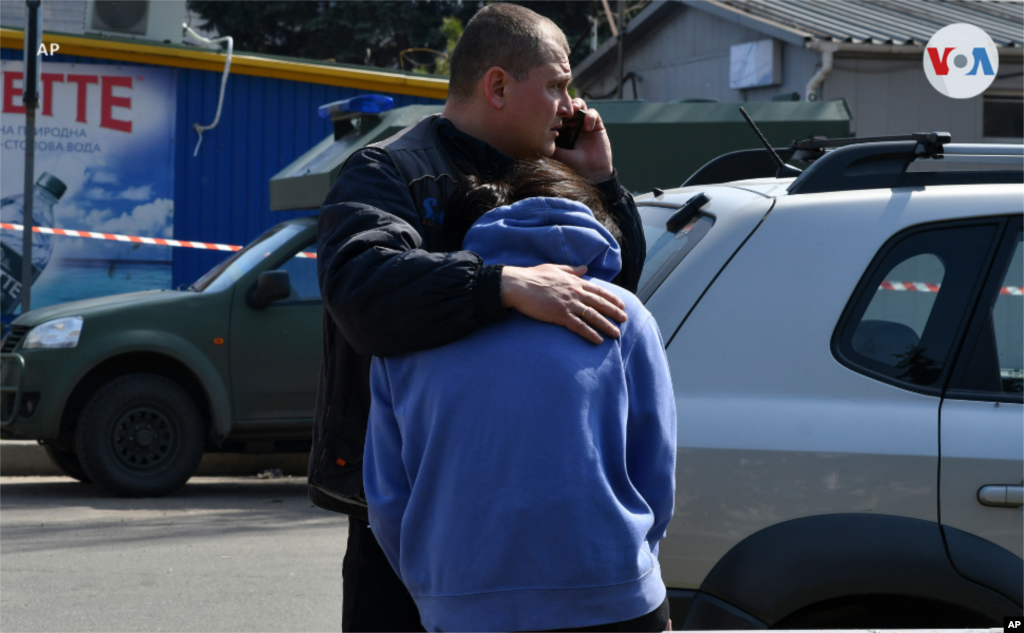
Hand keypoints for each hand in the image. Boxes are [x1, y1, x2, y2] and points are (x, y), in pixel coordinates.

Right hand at [501, 264, 626, 343]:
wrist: (518, 285)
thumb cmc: (533, 276)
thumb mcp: (554, 268)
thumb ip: (571, 269)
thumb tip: (584, 268)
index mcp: (574, 281)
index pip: (598, 290)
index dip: (611, 298)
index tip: (621, 305)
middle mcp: (575, 292)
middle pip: (600, 303)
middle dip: (614, 312)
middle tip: (625, 320)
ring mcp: (568, 304)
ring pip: (593, 316)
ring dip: (607, 325)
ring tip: (616, 333)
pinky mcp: (560, 315)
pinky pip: (579, 326)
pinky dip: (590, 333)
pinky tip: (599, 340)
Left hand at [552, 98, 613, 182]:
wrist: (592, 172)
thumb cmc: (573, 165)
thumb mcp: (557, 154)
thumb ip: (549, 144)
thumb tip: (535, 136)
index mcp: (561, 130)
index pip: (556, 114)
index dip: (553, 110)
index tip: (550, 113)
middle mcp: (572, 125)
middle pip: (567, 106)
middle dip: (564, 104)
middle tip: (562, 107)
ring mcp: (584, 123)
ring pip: (580, 105)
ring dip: (576, 104)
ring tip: (574, 109)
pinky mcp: (596, 125)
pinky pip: (593, 113)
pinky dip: (590, 117)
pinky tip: (588, 128)